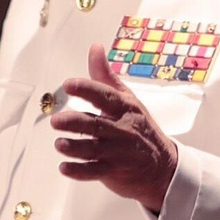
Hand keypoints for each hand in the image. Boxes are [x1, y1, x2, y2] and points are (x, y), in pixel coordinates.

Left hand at [49, 43, 178, 211]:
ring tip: (59, 144)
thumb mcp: (128, 99)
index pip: (105, 96)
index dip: (87, 89)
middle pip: (96, 124)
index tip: (69, 85)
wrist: (163, 167)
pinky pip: (95, 172)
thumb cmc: (141, 129)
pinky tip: (64, 167)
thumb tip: (95, 48)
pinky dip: (79, 171)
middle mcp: (122, 129)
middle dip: (75, 122)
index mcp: (124, 108)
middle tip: (56, 120)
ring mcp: (119, 152)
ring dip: (75, 147)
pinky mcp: (114, 172)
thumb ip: (106, 77)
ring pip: (94, 149)